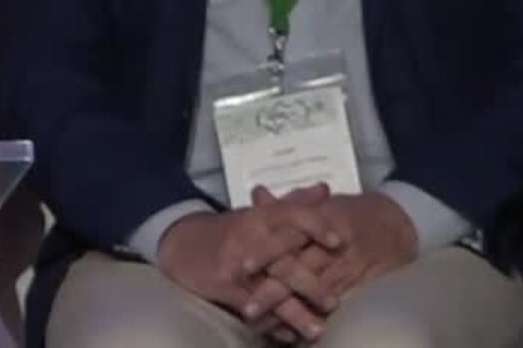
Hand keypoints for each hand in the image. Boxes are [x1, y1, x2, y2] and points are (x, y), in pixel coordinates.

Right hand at [156, 183, 331, 314]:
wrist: (182, 243)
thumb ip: (294, 203)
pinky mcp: (224, 286)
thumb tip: (325, 189)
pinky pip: (251, 308)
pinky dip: (272, 325)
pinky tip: (289, 337)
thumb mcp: (260, 212)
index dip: (316, 227)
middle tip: (335, 302)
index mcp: (260, 216)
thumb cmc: (231, 229)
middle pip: (283, 261)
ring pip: (269, 290)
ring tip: (317, 329)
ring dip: (294, 312)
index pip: (292, 215)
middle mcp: (248, 238)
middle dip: (310, 284)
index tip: (340, 242)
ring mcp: (235, 265)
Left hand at [239, 190, 418, 342]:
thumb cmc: (352, 212)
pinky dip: (317, 320)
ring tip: (267, 327)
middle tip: (248, 310)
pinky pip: (338, 308)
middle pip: (299, 272)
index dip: (266, 252)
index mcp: (321, 219)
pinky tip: (299, 334)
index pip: (289, 237)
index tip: (243, 267)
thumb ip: (289, 204)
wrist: (399, 224)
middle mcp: (334, 247)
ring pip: (316, 296)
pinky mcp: (363, 288)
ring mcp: (350, 270)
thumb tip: (257, 195)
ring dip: (292, 314)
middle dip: (273, 293)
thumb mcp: (322, 203)